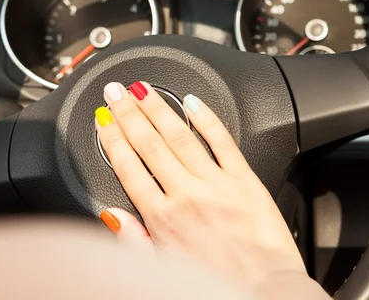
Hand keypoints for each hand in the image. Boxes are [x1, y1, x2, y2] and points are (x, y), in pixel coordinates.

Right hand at [94, 82, 322, 296]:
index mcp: (163, 218)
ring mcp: (216, 184)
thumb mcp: (161, 267)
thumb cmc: (215, 283)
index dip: (112, 139)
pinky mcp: (244, 180)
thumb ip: (134, 238)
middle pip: (149, 144)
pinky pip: (223, 141)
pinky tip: (192, 101)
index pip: (128, 167)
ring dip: (158, 108)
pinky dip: (207, 119)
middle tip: (115, 91)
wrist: (264, 293)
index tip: (103, 120)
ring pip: (180, 136)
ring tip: (143, 89)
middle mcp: (186, 196)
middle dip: (128, 113)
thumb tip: (112, 216)